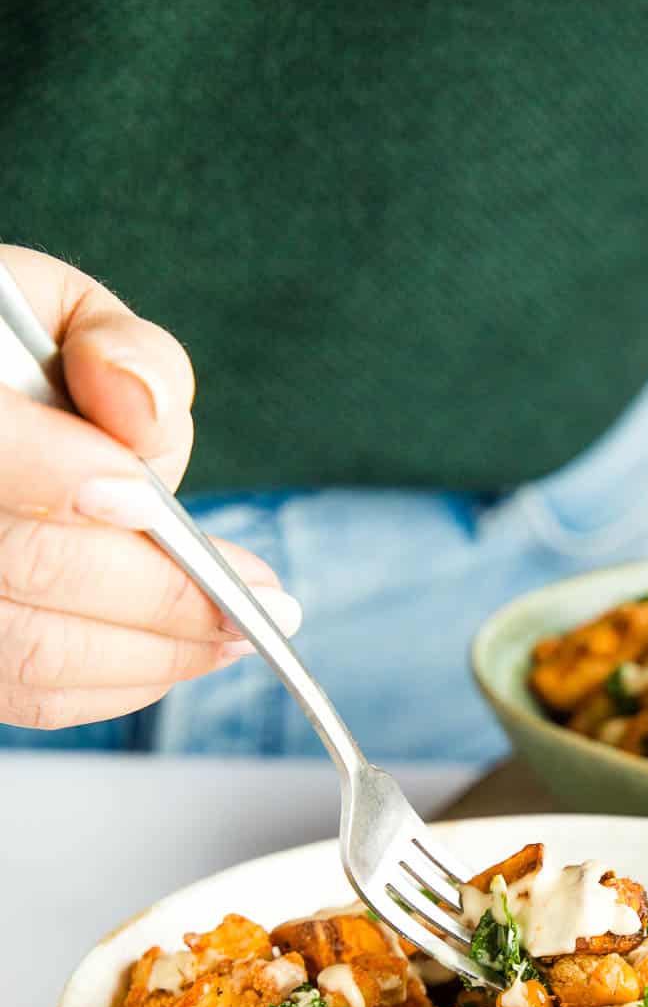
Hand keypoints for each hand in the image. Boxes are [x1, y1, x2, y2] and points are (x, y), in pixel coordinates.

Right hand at [0, 245, 299, 731]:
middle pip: (28, 568)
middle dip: (163, 593)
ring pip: (31, 650)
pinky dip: (115, 684)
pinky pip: (25, 692)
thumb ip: (117, 349)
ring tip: (238, 634)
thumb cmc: (18, 357)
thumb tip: (139, 404)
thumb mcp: (60, 313)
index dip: (65, 478)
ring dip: (156, 653)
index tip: (149, 502)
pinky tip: (176, 655)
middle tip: (264, 600)